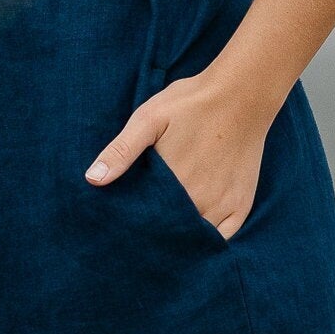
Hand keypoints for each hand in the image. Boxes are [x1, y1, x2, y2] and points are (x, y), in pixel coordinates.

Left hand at [86, 66, 277, 239]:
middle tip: (142, 230)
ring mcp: (224, 205)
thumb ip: (121, 151)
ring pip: (195, 238)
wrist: (242, 94)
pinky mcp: (241, 204)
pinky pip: (223, 237)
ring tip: (165, 232)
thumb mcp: (148, 119)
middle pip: (170, 233)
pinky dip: (209, 239)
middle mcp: (200, 201)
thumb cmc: (191, 103)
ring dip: (180, 238)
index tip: (124, 224)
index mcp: (172, 185)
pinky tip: (195, 233)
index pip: (146, 222)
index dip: (134, 225)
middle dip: (155, 234)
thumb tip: (92, 179)